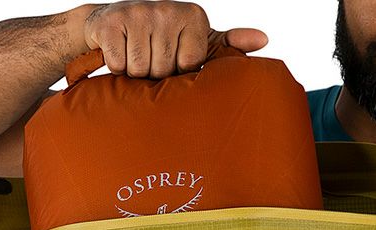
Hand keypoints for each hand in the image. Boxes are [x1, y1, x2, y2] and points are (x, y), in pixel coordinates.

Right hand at [81, 0, 268, 78]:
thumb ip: (228, 45)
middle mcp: (169, 9)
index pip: (190, 67)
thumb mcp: (199, 42)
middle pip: (164, 71)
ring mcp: (140, 12)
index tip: (172, 59)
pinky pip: (119, 65)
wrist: (112, 23)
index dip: (178, 73)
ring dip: (134, 72)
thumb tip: (264, 40)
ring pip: (141, 71)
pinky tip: (119, 51)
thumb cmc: (162, 40)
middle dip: (154, 74)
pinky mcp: (113, 21)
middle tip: (150, 57)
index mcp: (194, 16)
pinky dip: (116, 66)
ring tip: (135, 55)